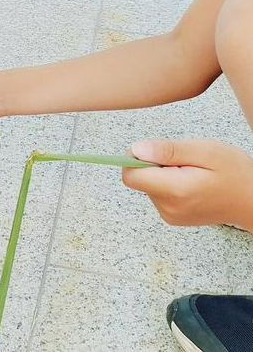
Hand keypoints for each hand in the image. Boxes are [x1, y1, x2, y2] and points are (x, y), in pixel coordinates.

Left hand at [122, 138, 252, 230]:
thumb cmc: (236, 174)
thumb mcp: (205, 151)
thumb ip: (168, 150)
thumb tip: (136, 150)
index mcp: (175, 191)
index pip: (130, 175)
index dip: (135, 158)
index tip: (155, 150)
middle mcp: (168, 207)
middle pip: (139, 179)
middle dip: (154, 163)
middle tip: (183, 161)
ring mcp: (170, 215)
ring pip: (148, 184)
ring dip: (163, 173)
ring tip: (191, 172)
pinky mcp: (173, 216)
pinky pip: (158, 193)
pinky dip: (169, 183)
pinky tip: (191, 181)